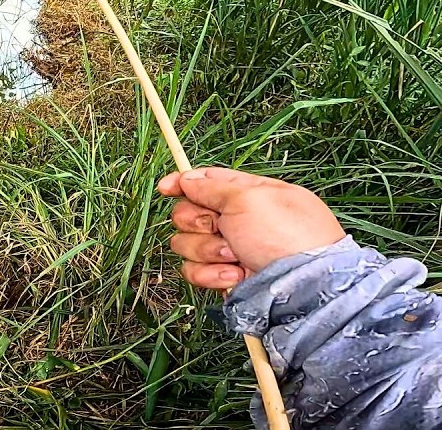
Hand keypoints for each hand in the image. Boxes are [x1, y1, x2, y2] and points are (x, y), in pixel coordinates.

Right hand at [157, 167, 344, 289]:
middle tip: (220, 228)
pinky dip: (211, 274)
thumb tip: (187, 179)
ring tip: (235, 257)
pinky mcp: (224, 277)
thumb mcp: (249, 198)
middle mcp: (237, 221)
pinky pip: (194, 271)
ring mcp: (230, 251)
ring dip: (207, 250)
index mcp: (249, 194)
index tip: (165, 189)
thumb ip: (212, 186)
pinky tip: (235, 276)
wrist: (304, 289)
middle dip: (198, 222)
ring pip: (186, 243)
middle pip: (189, 212)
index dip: (182, 183)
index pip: (205, 182)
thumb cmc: (287, 237)